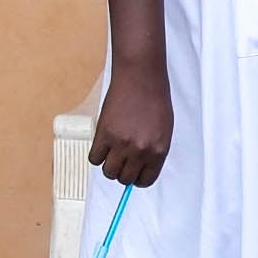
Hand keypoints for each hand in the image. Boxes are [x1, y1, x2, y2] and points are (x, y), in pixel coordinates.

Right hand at [88, 57, 174, 189]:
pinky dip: (96, 155)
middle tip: (121, 161)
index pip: (146, 180)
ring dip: (108, 166)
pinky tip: (102, 145)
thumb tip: (140, 168)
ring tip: (111, 152)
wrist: (140, 77)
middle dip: (122, 173)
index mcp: (159, 150)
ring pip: (108, 172)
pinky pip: (94, 158)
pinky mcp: (104, 134)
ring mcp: (121, 143)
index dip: (138, 179)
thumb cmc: (154, 99)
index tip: (133, 174)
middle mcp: (141, 150)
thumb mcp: (163, 130)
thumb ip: (153, 150)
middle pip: (125, 179)